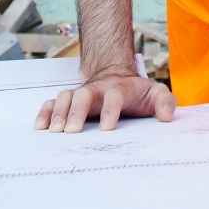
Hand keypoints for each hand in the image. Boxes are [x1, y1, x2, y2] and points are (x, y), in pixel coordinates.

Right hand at [34, 72, 175, 132]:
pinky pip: (53, 103)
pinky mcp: (69, 100)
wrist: (119, 77)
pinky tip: (40, 127)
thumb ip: (165, 102)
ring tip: (54, 131)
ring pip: (66, 97)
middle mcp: (97, 89)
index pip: (114, 96)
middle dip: (76, 111)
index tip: (107, 128)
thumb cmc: (139, 92)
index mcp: (120, 88)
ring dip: (59, 113)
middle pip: (84, 94)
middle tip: (72, 131)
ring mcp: (81, 93)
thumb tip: (167, 117)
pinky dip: (45, 112)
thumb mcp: (157, 94)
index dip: (110, 110)